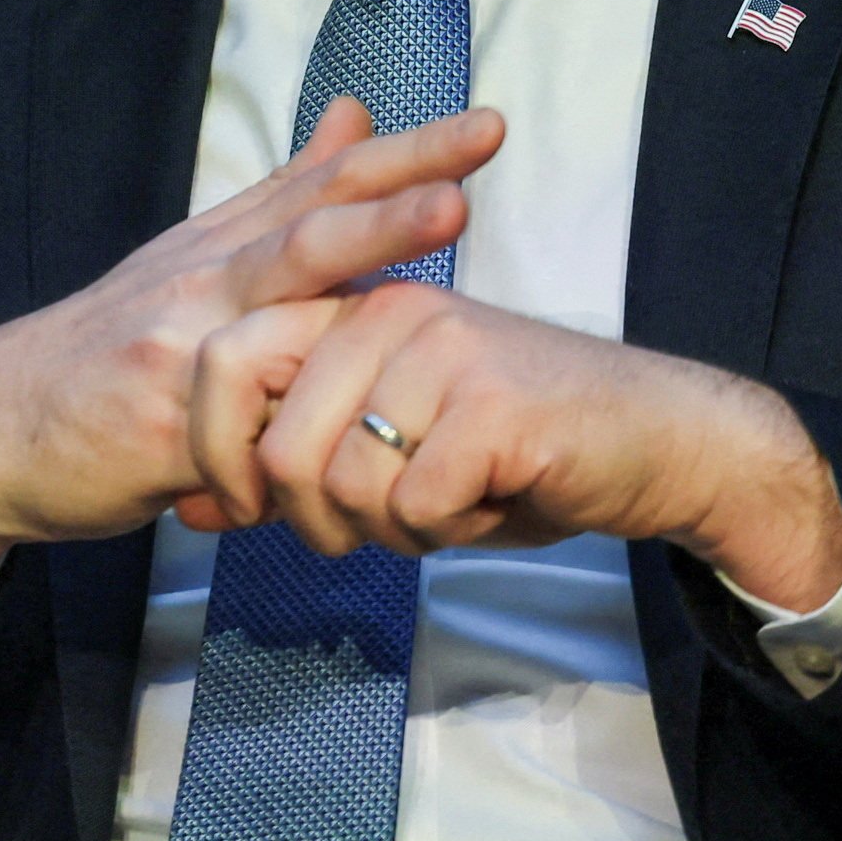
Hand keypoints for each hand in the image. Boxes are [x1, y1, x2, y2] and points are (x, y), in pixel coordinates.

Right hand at [0, 98, 501, 632]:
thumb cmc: (108, 353)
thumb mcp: (191, 266)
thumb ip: (280, 201)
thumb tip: (354, 117)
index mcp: (219, 247)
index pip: (322, 185)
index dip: (404, 153)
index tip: (486, 127)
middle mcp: (202, 279)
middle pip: (312, 223)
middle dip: (398, 192)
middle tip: (475, 164)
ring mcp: (179, 342)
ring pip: (282, 292)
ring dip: (365, 254)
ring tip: (432, 254)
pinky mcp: (159, 415)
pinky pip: (240, 419)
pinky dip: (296, 430)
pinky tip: (353, 446)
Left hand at [187, 282, 841, 610]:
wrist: (654, 444)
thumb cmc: (513, 453)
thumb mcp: (386, 456)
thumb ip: (288, 471)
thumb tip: (187, 510)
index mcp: (351, 309)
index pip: (223, 364)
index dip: (218, 454)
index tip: (246, 508)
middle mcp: (388, 312)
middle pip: (279, 445)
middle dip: (312, 517)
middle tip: (371, 529)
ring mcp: (441, 350)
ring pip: (347, 485)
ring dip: (393, 532)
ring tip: (447, 506)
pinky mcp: (492, 402)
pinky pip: (418, 503)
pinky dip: (447, 532)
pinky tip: (488, 505)